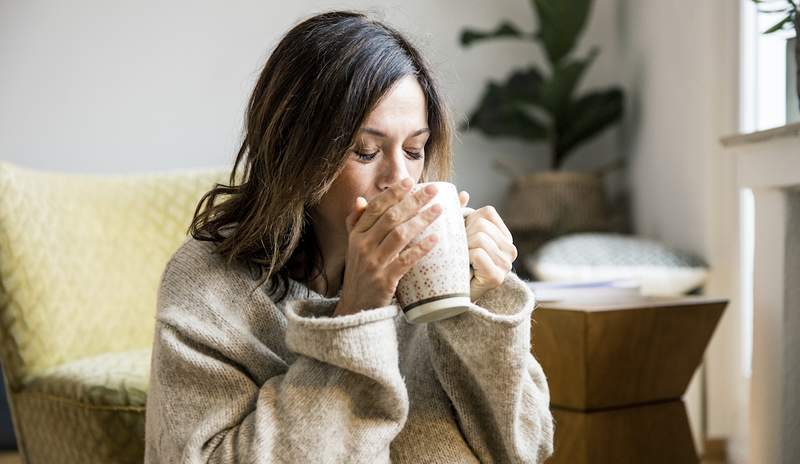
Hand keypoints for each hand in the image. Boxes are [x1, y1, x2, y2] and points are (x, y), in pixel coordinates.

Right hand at [334, 178, 442, 316]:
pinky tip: (436, 239)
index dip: (393, 193)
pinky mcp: (385, 280)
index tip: (410, 181)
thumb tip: (360, 199)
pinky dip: (421, 248)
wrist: (354, 307)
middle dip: (413, 201)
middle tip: (433, 190)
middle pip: (391, 217)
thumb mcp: (353, 247)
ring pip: (400, 235)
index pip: (375, 208)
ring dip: (421, 220)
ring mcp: (373, 263)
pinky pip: (406, 260)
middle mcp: (363, 246)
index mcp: (356, 235)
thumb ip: (356, 222)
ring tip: (439, 209)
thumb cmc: (359, 273)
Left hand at [458, 191, 516, 301]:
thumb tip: (463, 194)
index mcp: (504, 236)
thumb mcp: (459, 234)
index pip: (487, 213)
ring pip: (479, 239)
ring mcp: (506, 264)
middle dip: (465, 236)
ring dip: (464, 248)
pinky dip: (467, 258)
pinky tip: (466, 268)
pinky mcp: (497, 277)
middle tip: (461, 252)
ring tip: (462, 260)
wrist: (452, 295)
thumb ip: (461, 214)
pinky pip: (478, 254)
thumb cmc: (455, 262)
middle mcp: (510, 250)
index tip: (464, 237)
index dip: (469, 221)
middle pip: (482, 226)